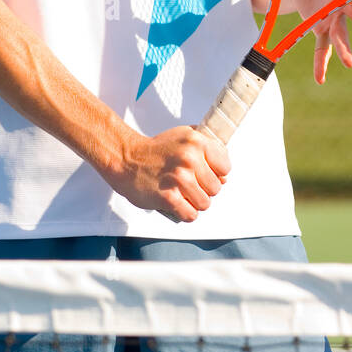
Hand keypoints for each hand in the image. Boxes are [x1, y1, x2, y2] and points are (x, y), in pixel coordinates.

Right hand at [106, 126, 230, 223]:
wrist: (126, 159)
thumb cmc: (155, 150)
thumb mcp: (184, 136)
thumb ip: (207, 149)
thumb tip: (224, 176)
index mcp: (196, 142)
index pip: (225, 167)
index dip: (216, 173)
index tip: (204, 173)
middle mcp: (190, 159)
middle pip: (216, 188)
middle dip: (203, 189)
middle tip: (187, 185)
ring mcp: (179, 179)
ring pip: (205, 203)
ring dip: (194, 202)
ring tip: (181, 194)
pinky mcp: (168, 198)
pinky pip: (191, 215)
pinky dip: (184, 213)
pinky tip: (176, 204)